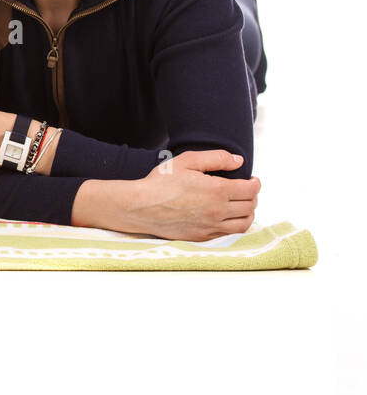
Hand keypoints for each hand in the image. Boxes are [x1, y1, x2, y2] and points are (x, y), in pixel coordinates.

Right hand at [129, 150, 260, 240]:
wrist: (140, 207)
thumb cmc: (160, 182)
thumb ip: (216, 158)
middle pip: (250, 206)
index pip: (251, 189)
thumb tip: (238, 161)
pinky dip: (234, 225)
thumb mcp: (186, 161)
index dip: (255, 183)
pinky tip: (227, 217)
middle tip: (246, 190)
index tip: (252, 179)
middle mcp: (218, 211)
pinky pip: (228, 233)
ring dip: (248, 213)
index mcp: (217, 191)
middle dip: (252, 196)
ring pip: (244, 223)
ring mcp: (211, 226)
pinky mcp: (202, 236)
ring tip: (241, 205)